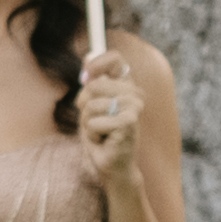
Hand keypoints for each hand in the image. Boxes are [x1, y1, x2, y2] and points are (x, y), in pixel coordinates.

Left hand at [70, 46, 155, 168]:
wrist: (112, 165)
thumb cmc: (102, 135)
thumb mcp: (91, 104)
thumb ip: (92, 82)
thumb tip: (87, 56)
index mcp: (127, 86)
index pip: (115, 59)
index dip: (97, 63)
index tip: (86, 75)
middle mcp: (135, 93)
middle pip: (94, 85)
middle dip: (85, 105)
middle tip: (96, 120)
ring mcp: (134, 107)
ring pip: (91, 104)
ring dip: (88, 121)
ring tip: (101, 131)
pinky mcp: (129, 121)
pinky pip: (93, 121)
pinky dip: (93, 133)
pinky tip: (105, 140)